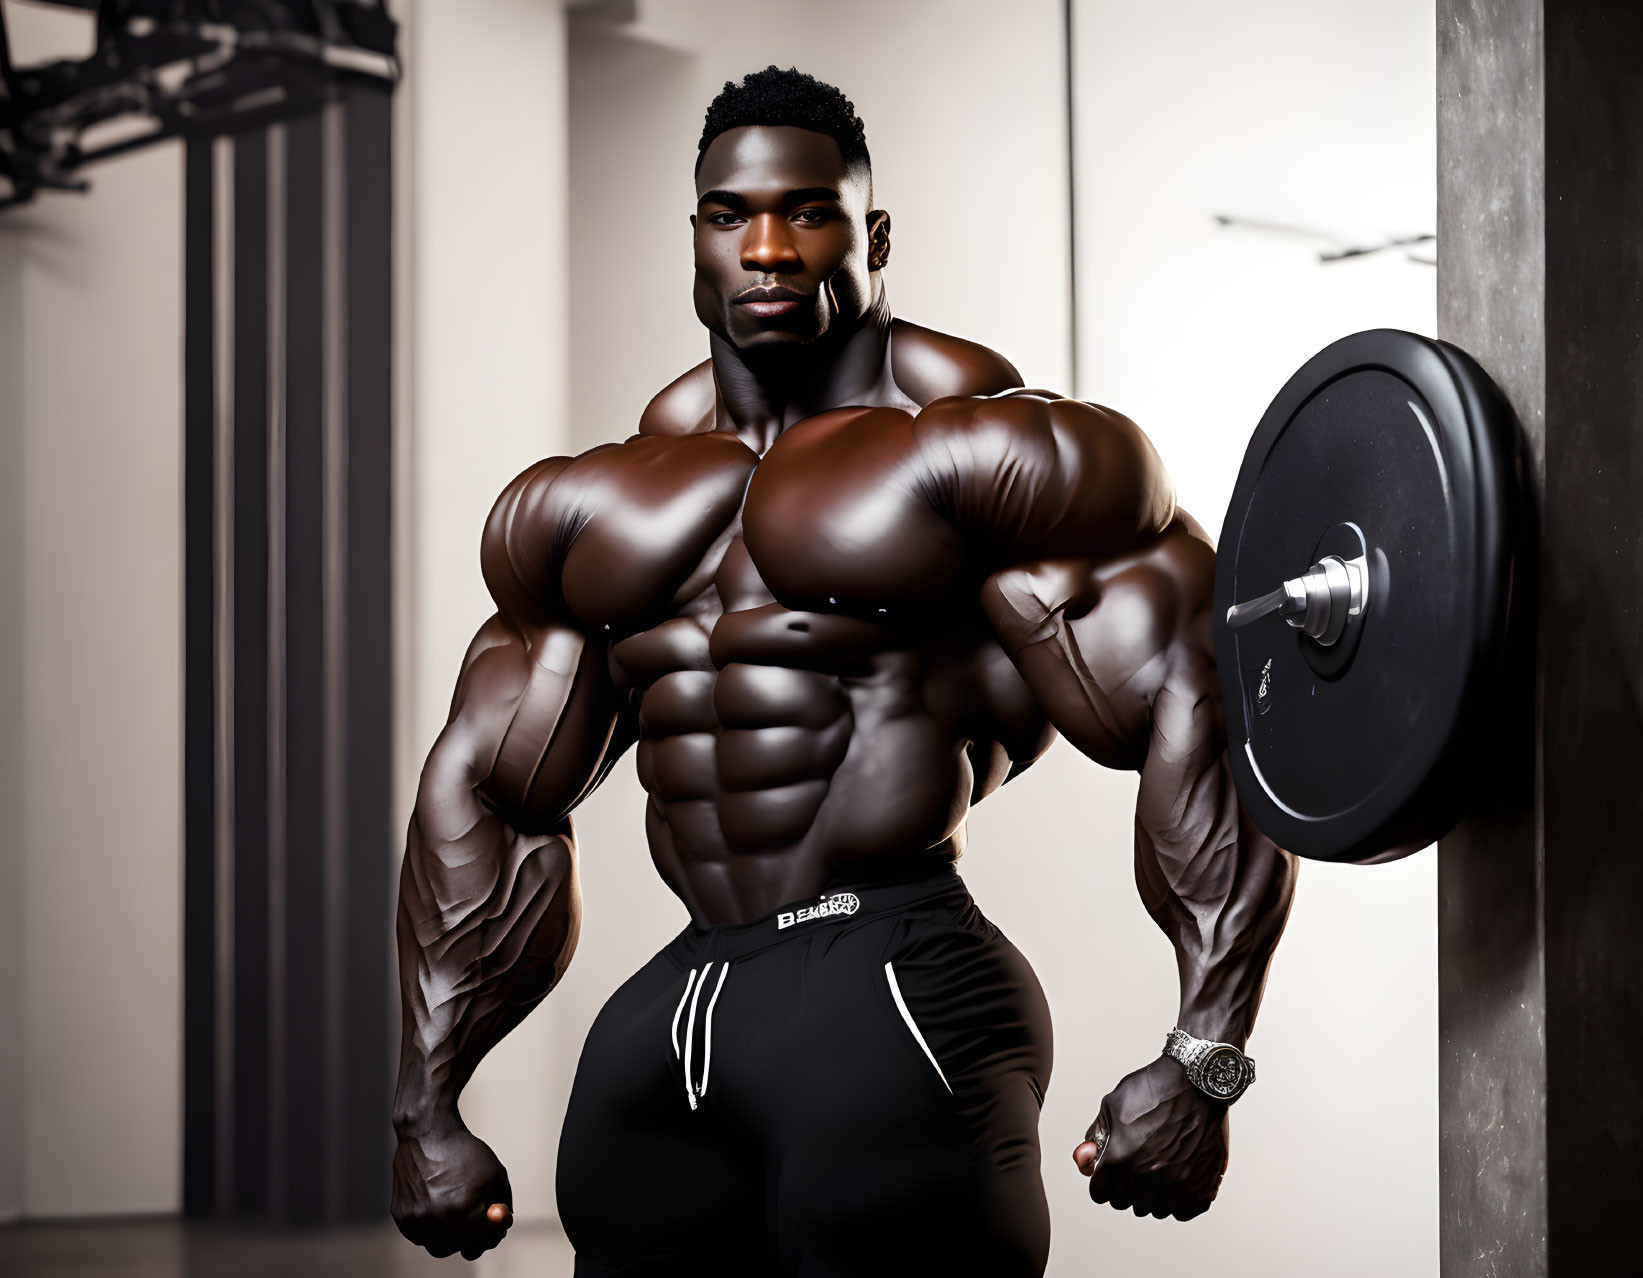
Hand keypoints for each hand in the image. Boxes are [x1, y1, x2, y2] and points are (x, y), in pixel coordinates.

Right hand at [391, 1116, 514, 1259]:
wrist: (427, 1133)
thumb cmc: (464, 1152)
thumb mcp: (496, 1175)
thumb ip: (501, 1205)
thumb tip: (499, 1227)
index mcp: (463, 1211)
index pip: (482, 1240)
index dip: (491, 1232)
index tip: (493, 1220)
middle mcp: (436, 1220)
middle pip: (459, 1247)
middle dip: (470, 1236)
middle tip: (475, 1219)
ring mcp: (415, 1220)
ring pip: (435, 1244)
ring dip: (449, 1233)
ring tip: (454, 1206)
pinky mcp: (400, 1215)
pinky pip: (418, 1233)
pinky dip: (430, 1225)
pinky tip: (436, 1202)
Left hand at [1072, 1054, 1227, 1220]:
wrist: (1198, 1082)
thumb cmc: (1155, 1090)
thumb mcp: (1112, 1106)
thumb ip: (1095, 1139)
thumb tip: (1084, 1161)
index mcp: (1119, 1159)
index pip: (1099, 1194)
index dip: (1104, 1179)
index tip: (1113, 1169)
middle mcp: (1146, 1178)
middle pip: (1125, 1203)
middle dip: (1126, 1186)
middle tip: (1138, 1163)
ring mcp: (1176, 1187)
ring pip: (1155, 1209)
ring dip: (1153, 1194)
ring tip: (1160, 1166)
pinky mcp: (1201, 1189)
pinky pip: (1183, 1211)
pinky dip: (1180, 1199)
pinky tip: (1179, 1176)